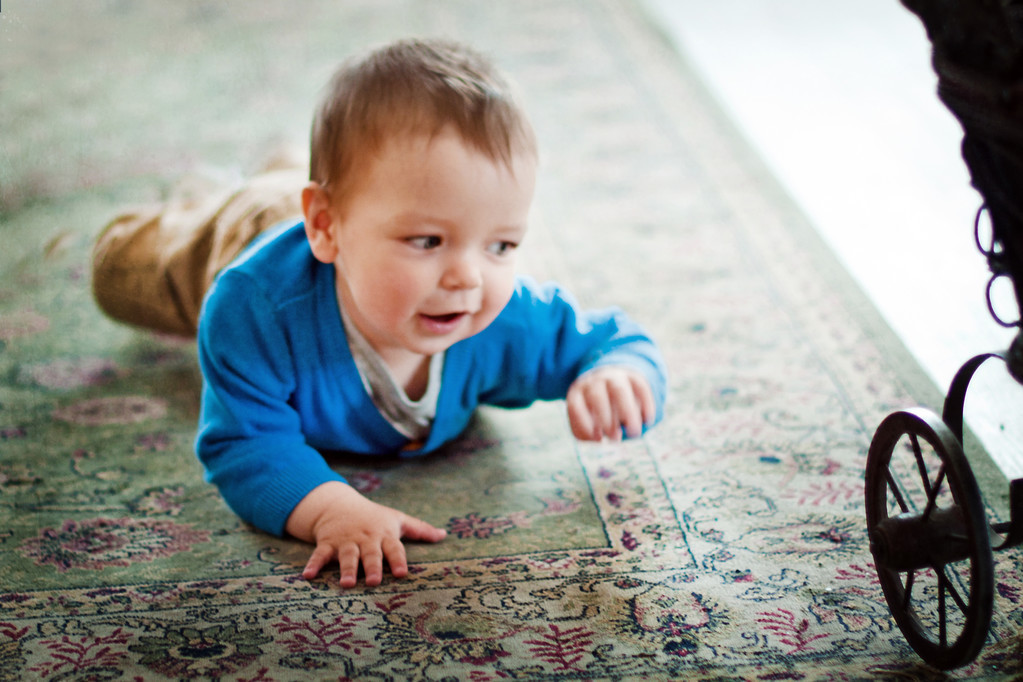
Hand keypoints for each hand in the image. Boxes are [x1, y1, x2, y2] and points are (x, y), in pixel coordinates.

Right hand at [285, 481, 446, 587]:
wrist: (339, 504)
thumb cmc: (374, 517)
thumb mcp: (397, 519)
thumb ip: (419, 529)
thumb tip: (444, 536)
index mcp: (384, 534)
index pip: (394, 548)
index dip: (398, 560)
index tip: (401, 573)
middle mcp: (366, 538)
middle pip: (370, 554)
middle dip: (372, 567)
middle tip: (374, 581)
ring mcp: (345, 540)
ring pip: (347, 556)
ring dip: (346, 569)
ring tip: (346, 584)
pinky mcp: (327, 543)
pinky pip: (319, 554)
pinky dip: (313, 564)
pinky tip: (308, 577)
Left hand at [566, 366, 655, 441]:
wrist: (610, 381)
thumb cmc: (594, 410)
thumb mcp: (586, 419)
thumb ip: (587, 432)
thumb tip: (599, 438)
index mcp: (578, 392)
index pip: (576, 407)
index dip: (585, 425)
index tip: (599, 440)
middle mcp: (594, 382)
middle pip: (597, 396)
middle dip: (605, 418)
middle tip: (616, 439)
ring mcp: (614, 376)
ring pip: (619, 390)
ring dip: (627, 412)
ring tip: (635, 433)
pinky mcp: (633, 376)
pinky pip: (640, 387)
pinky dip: (646, 404)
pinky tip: (648, 420)